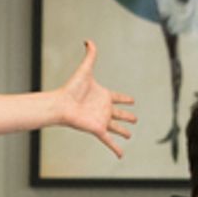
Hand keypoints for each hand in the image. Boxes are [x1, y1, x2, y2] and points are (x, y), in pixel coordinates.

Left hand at [56, 41, 135, 157]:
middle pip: (119, 114)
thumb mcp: (85, 70)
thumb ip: (90, 56)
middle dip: (127, 116)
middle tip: (135, 119)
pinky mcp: (99, 129)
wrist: (62, 104)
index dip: (125, 98)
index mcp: (103, 95)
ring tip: (130, 134)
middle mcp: (104, 109)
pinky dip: (116, 149)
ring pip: (116, 128)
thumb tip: (89, 40)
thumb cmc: (72, 88)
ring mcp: (102, 120)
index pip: (117, 97)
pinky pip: (109, 141)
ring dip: (124, 132)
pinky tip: (121, 156)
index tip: (132, 100)